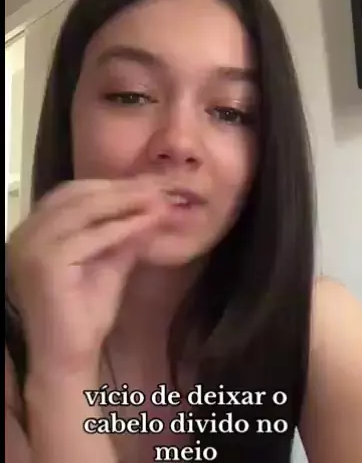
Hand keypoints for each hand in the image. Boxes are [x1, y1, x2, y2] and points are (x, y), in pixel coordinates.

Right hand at [6, 177, 164, 377]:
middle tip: (160, 186)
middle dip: (123, 188)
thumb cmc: (86, 311)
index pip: (76, 193)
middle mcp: (26, 232)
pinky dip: (123, 226)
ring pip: (85, 209)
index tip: (151, 182)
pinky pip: (91, 236)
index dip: (115, 185)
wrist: (69, 356)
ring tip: (158, 198)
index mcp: (35, 229)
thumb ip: (123, 231)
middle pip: (79, 194)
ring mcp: (31, 246)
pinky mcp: (45, 263)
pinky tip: (148, 222)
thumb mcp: (109, 259)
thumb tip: (152, 202)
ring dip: (126, 201)